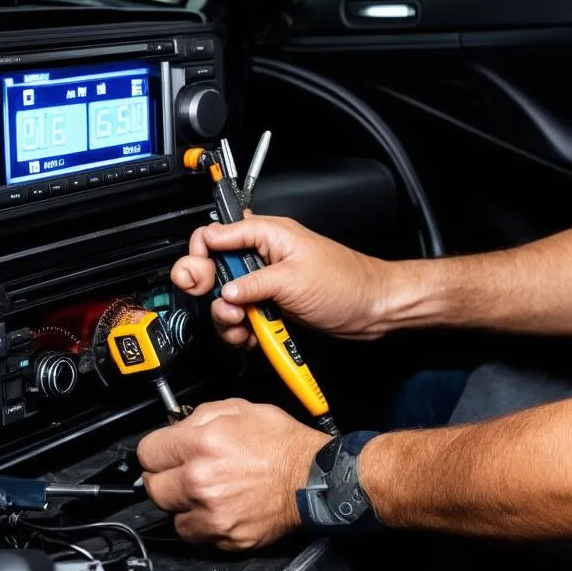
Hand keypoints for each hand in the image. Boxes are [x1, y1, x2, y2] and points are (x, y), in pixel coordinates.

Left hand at [136, 398, 328, 549]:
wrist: (312, 477)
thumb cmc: (282, 442)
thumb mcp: (242, 409)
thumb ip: (202, 415)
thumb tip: (178, 427)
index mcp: (203, 444)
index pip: (147, 452)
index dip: (158, 448)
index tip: (164, 451)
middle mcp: (200, 481)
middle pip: (153, 487)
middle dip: (164, 476)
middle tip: (183, 470)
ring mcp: (211, 513)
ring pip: (170, 514)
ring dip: (182, 502)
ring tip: (206, 489)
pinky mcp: (223, 537)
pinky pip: (193, 533)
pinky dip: (200, 522)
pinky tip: (218, 506)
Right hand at [171, 215, 394, 344]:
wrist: (371, 310)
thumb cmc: (345, 283)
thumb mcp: (292, 279)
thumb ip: (252, 282)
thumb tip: (222, 289)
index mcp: (268, 235)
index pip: (216, 234)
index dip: (201, 254)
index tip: (200, 279)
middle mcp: (263, 256)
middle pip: (214, 269)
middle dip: (212, 292)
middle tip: (224, 307)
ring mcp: (266, 283)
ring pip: (225, 299)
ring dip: (227, 317)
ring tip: (244, 326)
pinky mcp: (271, 305)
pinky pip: (241, 318)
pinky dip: (241, 330)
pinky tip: (253, 336)